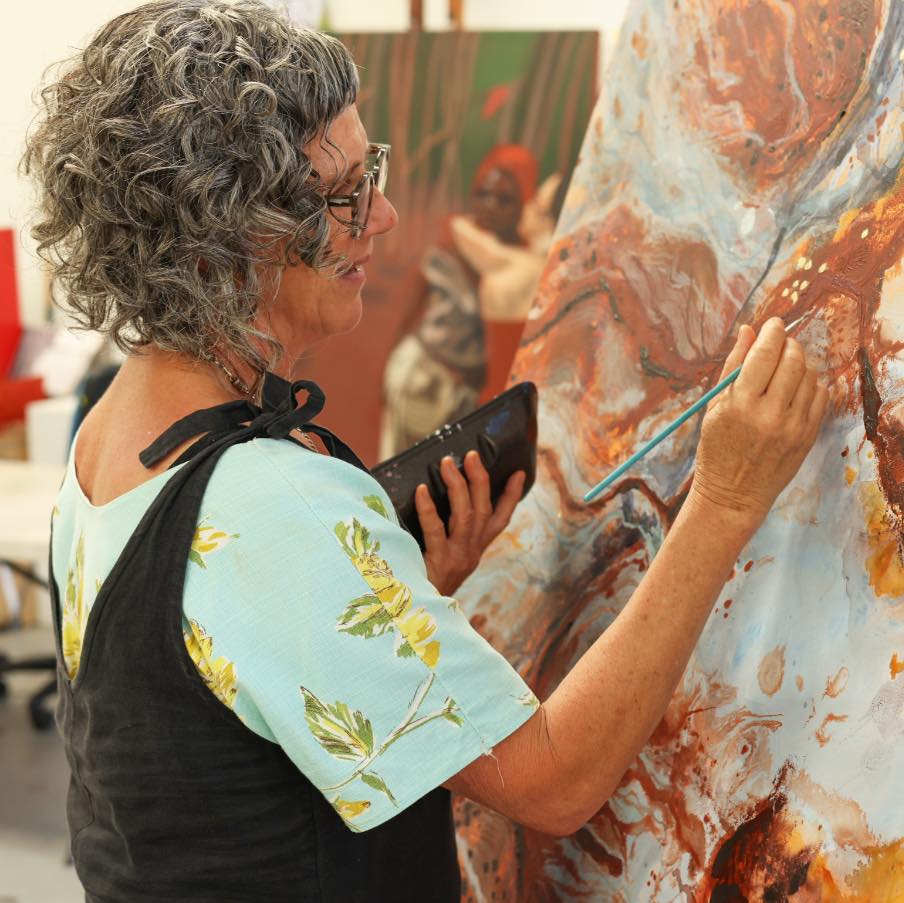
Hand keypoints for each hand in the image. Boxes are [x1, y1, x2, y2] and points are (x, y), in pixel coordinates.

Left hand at [416, 451, 525, 596]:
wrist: (419, 619)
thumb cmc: (426, 583)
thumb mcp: (446, 561)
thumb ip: (447, 536)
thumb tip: (430, 497)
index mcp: (476, 550)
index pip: (500, 520)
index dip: (511, 497)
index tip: (519, 472)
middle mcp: (471, 552)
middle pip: (484, 511)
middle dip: (480, 480)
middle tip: (472, 455)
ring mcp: (457, 558)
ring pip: (465, 517)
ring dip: (458, 487)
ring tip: (447, 463)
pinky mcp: (438, 563)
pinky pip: (435, 531)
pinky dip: (429, 509)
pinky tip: (421, 491)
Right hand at [690, 317, 827, 525]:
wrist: (733, 495)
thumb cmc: (716, 448)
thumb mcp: (714, 407)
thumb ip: (733, 366)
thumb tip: (748, 330)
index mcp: (740, 405)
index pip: (764, 354)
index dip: (771, 332)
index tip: (773, 323)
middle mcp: (769, 414)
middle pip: (792, 360)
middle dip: (788, 345)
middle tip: (780, 345)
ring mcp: (792, 427)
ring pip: (810, 375)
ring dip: (799, 364)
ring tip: (784, 371)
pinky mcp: (807, 437)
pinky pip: (821, 396)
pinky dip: (811, 385)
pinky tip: (795, 390)